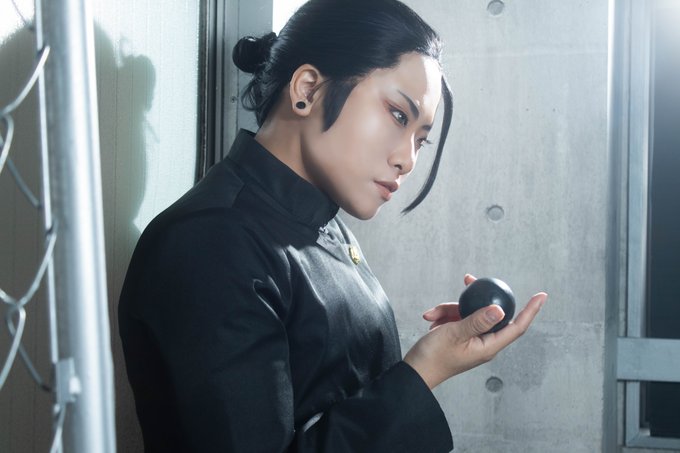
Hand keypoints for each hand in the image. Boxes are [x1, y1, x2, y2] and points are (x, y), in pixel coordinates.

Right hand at [403, 274, 546, 388]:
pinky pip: (456, 319)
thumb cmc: (433, 357)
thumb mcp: (455, 333)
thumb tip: (500, 309)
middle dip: (478, 297)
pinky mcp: (458, 338)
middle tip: (470, 280)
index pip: (516, 327)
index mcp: (488, 347)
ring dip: (449, 310)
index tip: (541, 295)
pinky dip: (443, 316)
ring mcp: (470, 340)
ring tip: (432, 315)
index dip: (530, 311)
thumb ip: (477, 320)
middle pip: (489, 314)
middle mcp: (483, 344)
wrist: (414, 371)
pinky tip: (431, 319)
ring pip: (468, 314)